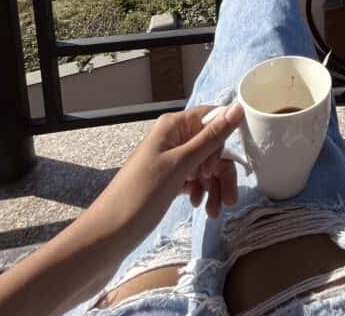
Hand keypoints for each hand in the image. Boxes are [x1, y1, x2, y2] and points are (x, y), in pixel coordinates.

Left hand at [87, 103, 243, 248]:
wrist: (106, 237)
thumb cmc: (139, 196)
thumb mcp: (179, 165)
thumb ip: (210, 138)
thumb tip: (238, 106)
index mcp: (173, 126)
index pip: (212, 118)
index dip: (223, 139)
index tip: (220, 166)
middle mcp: (173, 138)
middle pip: (213, 146)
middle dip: (223, 173)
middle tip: (229, 201)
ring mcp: (171, 160)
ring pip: (207, 166)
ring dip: (215, 187)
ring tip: (215, 212)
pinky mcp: (169, 180)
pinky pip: (195, 179)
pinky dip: (202, 192)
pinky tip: (200, 206)